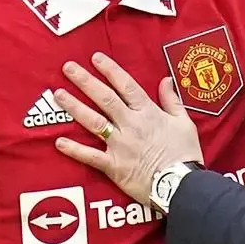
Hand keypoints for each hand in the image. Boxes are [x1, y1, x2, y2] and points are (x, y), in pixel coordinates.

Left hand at [52, 54, 202, 205]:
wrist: (182, 185)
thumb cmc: (186, 154)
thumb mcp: (185, 123)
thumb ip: (172, 100)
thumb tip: (166, 80)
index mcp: (148, 113)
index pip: (126, 86)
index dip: (110, 70)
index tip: (96, 58)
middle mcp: (131, 125)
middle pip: (104, 98)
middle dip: (85, 81)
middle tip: (68, 67)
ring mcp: (120, 145)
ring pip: (94, 121)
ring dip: (75, 107)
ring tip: (58, 95)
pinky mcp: (114, 166)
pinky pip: (91, 156)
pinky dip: (74, 150)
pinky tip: (59, 141)